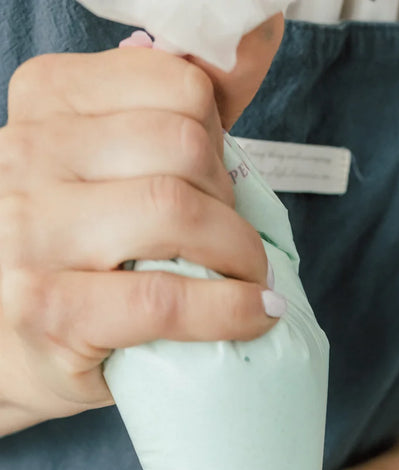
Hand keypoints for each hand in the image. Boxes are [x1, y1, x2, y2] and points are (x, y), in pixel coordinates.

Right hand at [0, 45, 279, 432]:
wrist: (3, 353)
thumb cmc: (64, 266)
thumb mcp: (93, 178)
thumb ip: (150, 129)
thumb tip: (241, 66)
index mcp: (44, 104)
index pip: (176, 87)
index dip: (221, 139)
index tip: (219, 182)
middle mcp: (25, 156)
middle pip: (183, 145)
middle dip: (232, 199)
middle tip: (234, 242)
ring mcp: (31, 235)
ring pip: (176, 211)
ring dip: (239, 252)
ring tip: (246, 278)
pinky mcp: (52, 310)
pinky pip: (167, 299)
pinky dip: (230, 310)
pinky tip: (253, 317)